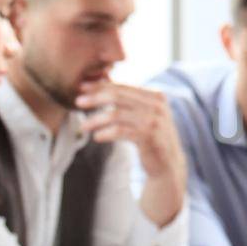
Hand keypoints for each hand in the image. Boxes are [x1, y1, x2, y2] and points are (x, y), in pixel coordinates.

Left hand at [77, 80, 187, 225]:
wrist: (168, 164)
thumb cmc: (151, 138)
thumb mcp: (144, 115)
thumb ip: (129, 100)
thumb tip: (104, 81)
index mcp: (155, 96)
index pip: (123, 87)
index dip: (101, 86)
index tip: (83, 88)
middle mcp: (157, 106)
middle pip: (118, 96)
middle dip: (95, 98)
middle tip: (78, 102)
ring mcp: (154, 120)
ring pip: (116, 114)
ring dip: (96, 120)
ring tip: (83, 126)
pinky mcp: (149, 136)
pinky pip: (120, 131)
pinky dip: (106, 133)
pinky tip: (97, 137)